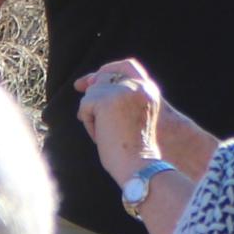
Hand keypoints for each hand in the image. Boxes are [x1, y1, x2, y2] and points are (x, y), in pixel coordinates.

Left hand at [78, 60, 216, 182]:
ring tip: (105, 134)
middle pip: (104, 77)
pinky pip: (86, 105)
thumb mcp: (132, 118)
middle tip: (92, 115)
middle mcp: (138, 86)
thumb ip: (117, 99)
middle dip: (93, 94)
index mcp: (149, 90)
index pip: (126, 66)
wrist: (140, 166)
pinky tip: (100, 136)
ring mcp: (122, 91)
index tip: (89, 82)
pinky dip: (88, 122)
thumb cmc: (135, 150)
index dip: (107, 72)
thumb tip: (84, 83)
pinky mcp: (106, 100)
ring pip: (93, 93)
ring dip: (93, 113)